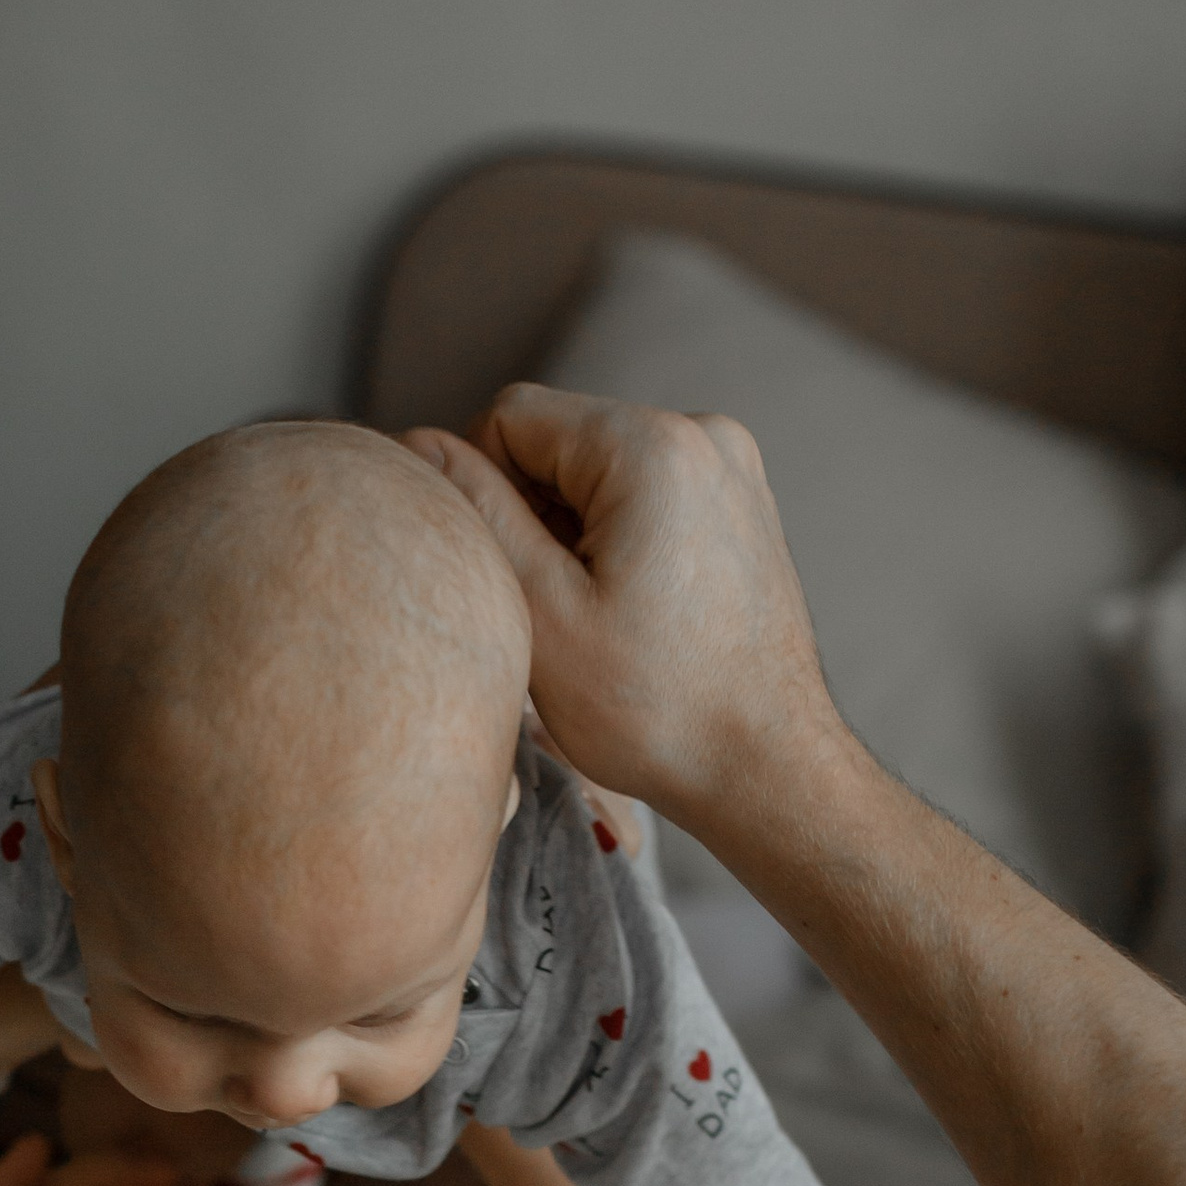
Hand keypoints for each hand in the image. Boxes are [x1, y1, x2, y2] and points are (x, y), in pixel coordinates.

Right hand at [406, 384, 844, 832]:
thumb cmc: (657, 710)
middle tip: (552, 611)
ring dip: (573, 534)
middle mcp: (704, 434)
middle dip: (534, 515)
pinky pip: (645, 496)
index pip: (511, 416)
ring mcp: (731, 468)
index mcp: (652, 446)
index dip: (483, 491)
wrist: (769, 769)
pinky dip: (617, 543)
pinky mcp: (739, 505)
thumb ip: (477, 513)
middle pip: (560, 440)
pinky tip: (630, 614)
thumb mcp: (540, 613)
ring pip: (599, 472)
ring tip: (597, 620)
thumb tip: (416, 443)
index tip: (507, 575)